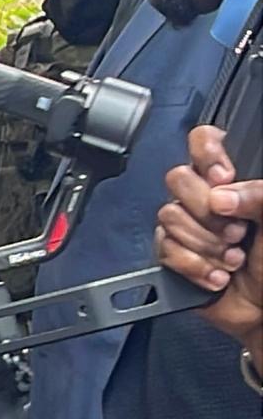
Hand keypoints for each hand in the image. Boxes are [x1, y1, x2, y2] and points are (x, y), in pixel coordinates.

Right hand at [155, 125, 262, 357]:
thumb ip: (258, 195)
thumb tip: (220, 196)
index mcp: (232, 181)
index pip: (203, 142)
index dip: (206, 154)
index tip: (224, 178)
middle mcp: (205, 198)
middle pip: (178, 179)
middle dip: (207, 212)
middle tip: (238, 231)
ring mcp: (187, 227)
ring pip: (169, 217)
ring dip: (206, 245)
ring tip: (233, 259)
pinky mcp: (172, 255)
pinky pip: (164, 250)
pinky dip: (195, 266)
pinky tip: (217, 276)